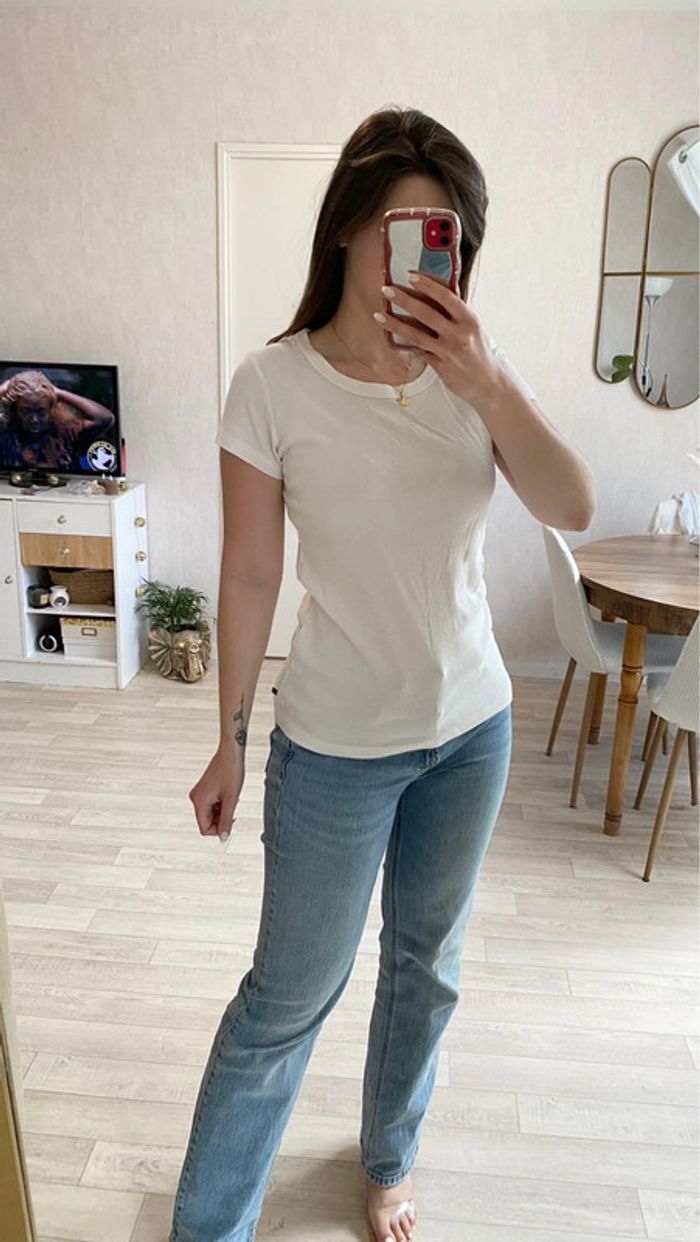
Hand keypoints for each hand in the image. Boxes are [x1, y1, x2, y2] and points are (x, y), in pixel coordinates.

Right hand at [188, 748, 244, 842]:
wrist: (231, 752)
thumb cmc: (231, 772)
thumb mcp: (231, 800)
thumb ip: (227, 821)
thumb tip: (223, 838)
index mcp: (199, 802)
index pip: (205, 829)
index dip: (219, 830)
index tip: (232, 821)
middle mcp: (195, 798)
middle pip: (207, 822)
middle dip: (222, 818)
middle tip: (233, 806)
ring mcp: (199, 794)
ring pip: (211, 814)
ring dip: (223, 810)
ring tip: (232, 798)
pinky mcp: (204, 790)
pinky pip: (212, 805)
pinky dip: (222, 804)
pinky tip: (229, 794)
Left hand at [377, 271, 503, 408]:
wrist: (488, 383)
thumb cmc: (480, 352)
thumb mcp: (474, 328)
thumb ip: (456, 313)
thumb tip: (436, 293)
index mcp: (470, 320)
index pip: (446, 297)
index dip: (427, 285)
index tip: (411, 275)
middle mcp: (459, 334)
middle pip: (427, 313)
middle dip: (404, 300)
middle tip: (387, 290)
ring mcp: (448, 351)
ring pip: (417, 334)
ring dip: (396, 323)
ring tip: (379, 315)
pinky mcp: (439, 365)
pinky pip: (418, 350)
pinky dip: (404, 342)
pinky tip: (389, 336)